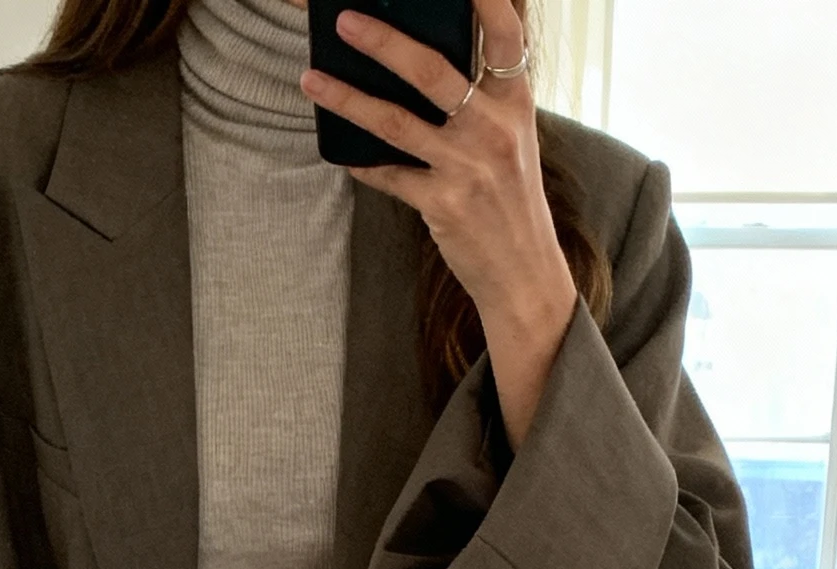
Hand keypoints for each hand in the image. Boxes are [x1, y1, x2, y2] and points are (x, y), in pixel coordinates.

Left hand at [301, 0, 576, 445]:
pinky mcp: (444, 206)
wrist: (524, 274)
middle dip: (384, 41)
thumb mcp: (510, 139)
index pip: (506, 35)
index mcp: (515, 103)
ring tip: (312, 79)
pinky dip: (362, 163)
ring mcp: (468, 168)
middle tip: (344, 22)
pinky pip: (389, 176)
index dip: (485, 0)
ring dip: (348, 98)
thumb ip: (480, 98)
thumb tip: (420, 62)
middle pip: (433, 71)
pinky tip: (341, 152)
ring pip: (396, 122)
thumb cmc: (510, 200)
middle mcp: (494, 130)